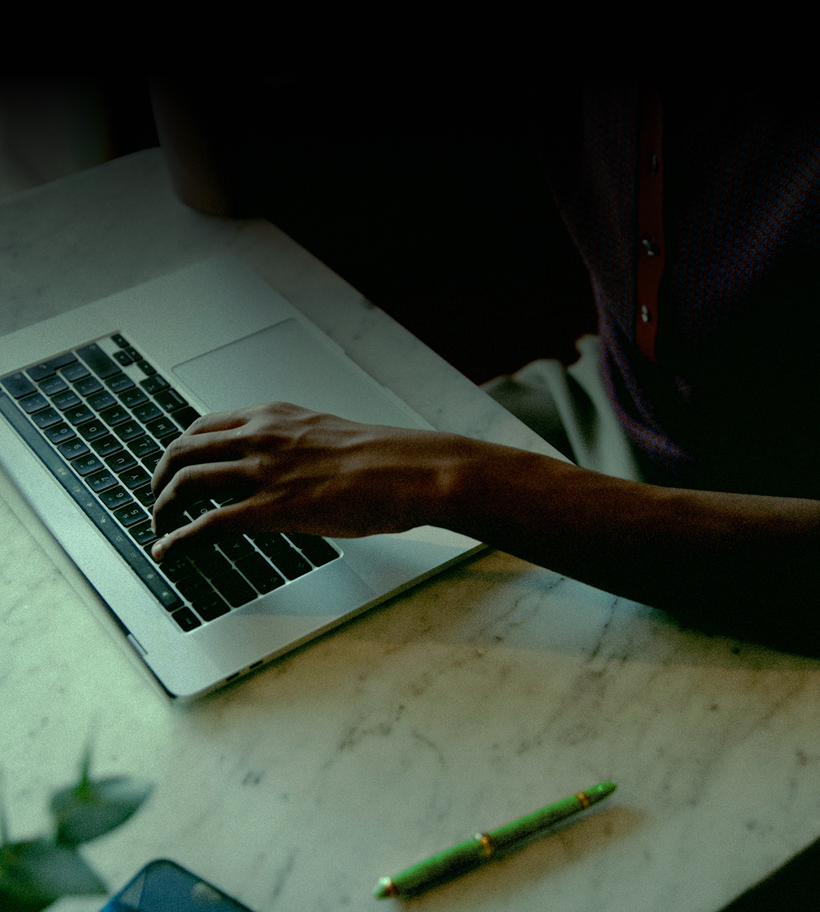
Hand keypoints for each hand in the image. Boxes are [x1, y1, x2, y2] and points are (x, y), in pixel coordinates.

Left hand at [150, 402, 463, 559]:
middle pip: (184, 450)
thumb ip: (295, 446)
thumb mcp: (327, 436)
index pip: (206, 425)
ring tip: (159, 526)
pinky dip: (178, 538)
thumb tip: (285, 469)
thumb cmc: (384, 457)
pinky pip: (206, 524)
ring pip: (186, 483)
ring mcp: (263, 471)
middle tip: (158, 498)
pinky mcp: (271, 508)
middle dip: (161, 476)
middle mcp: (260, 436)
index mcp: (274, 416)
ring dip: (164, 507)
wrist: (410, 470)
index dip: (182, 448)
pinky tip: (168, 550)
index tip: (176, 464)